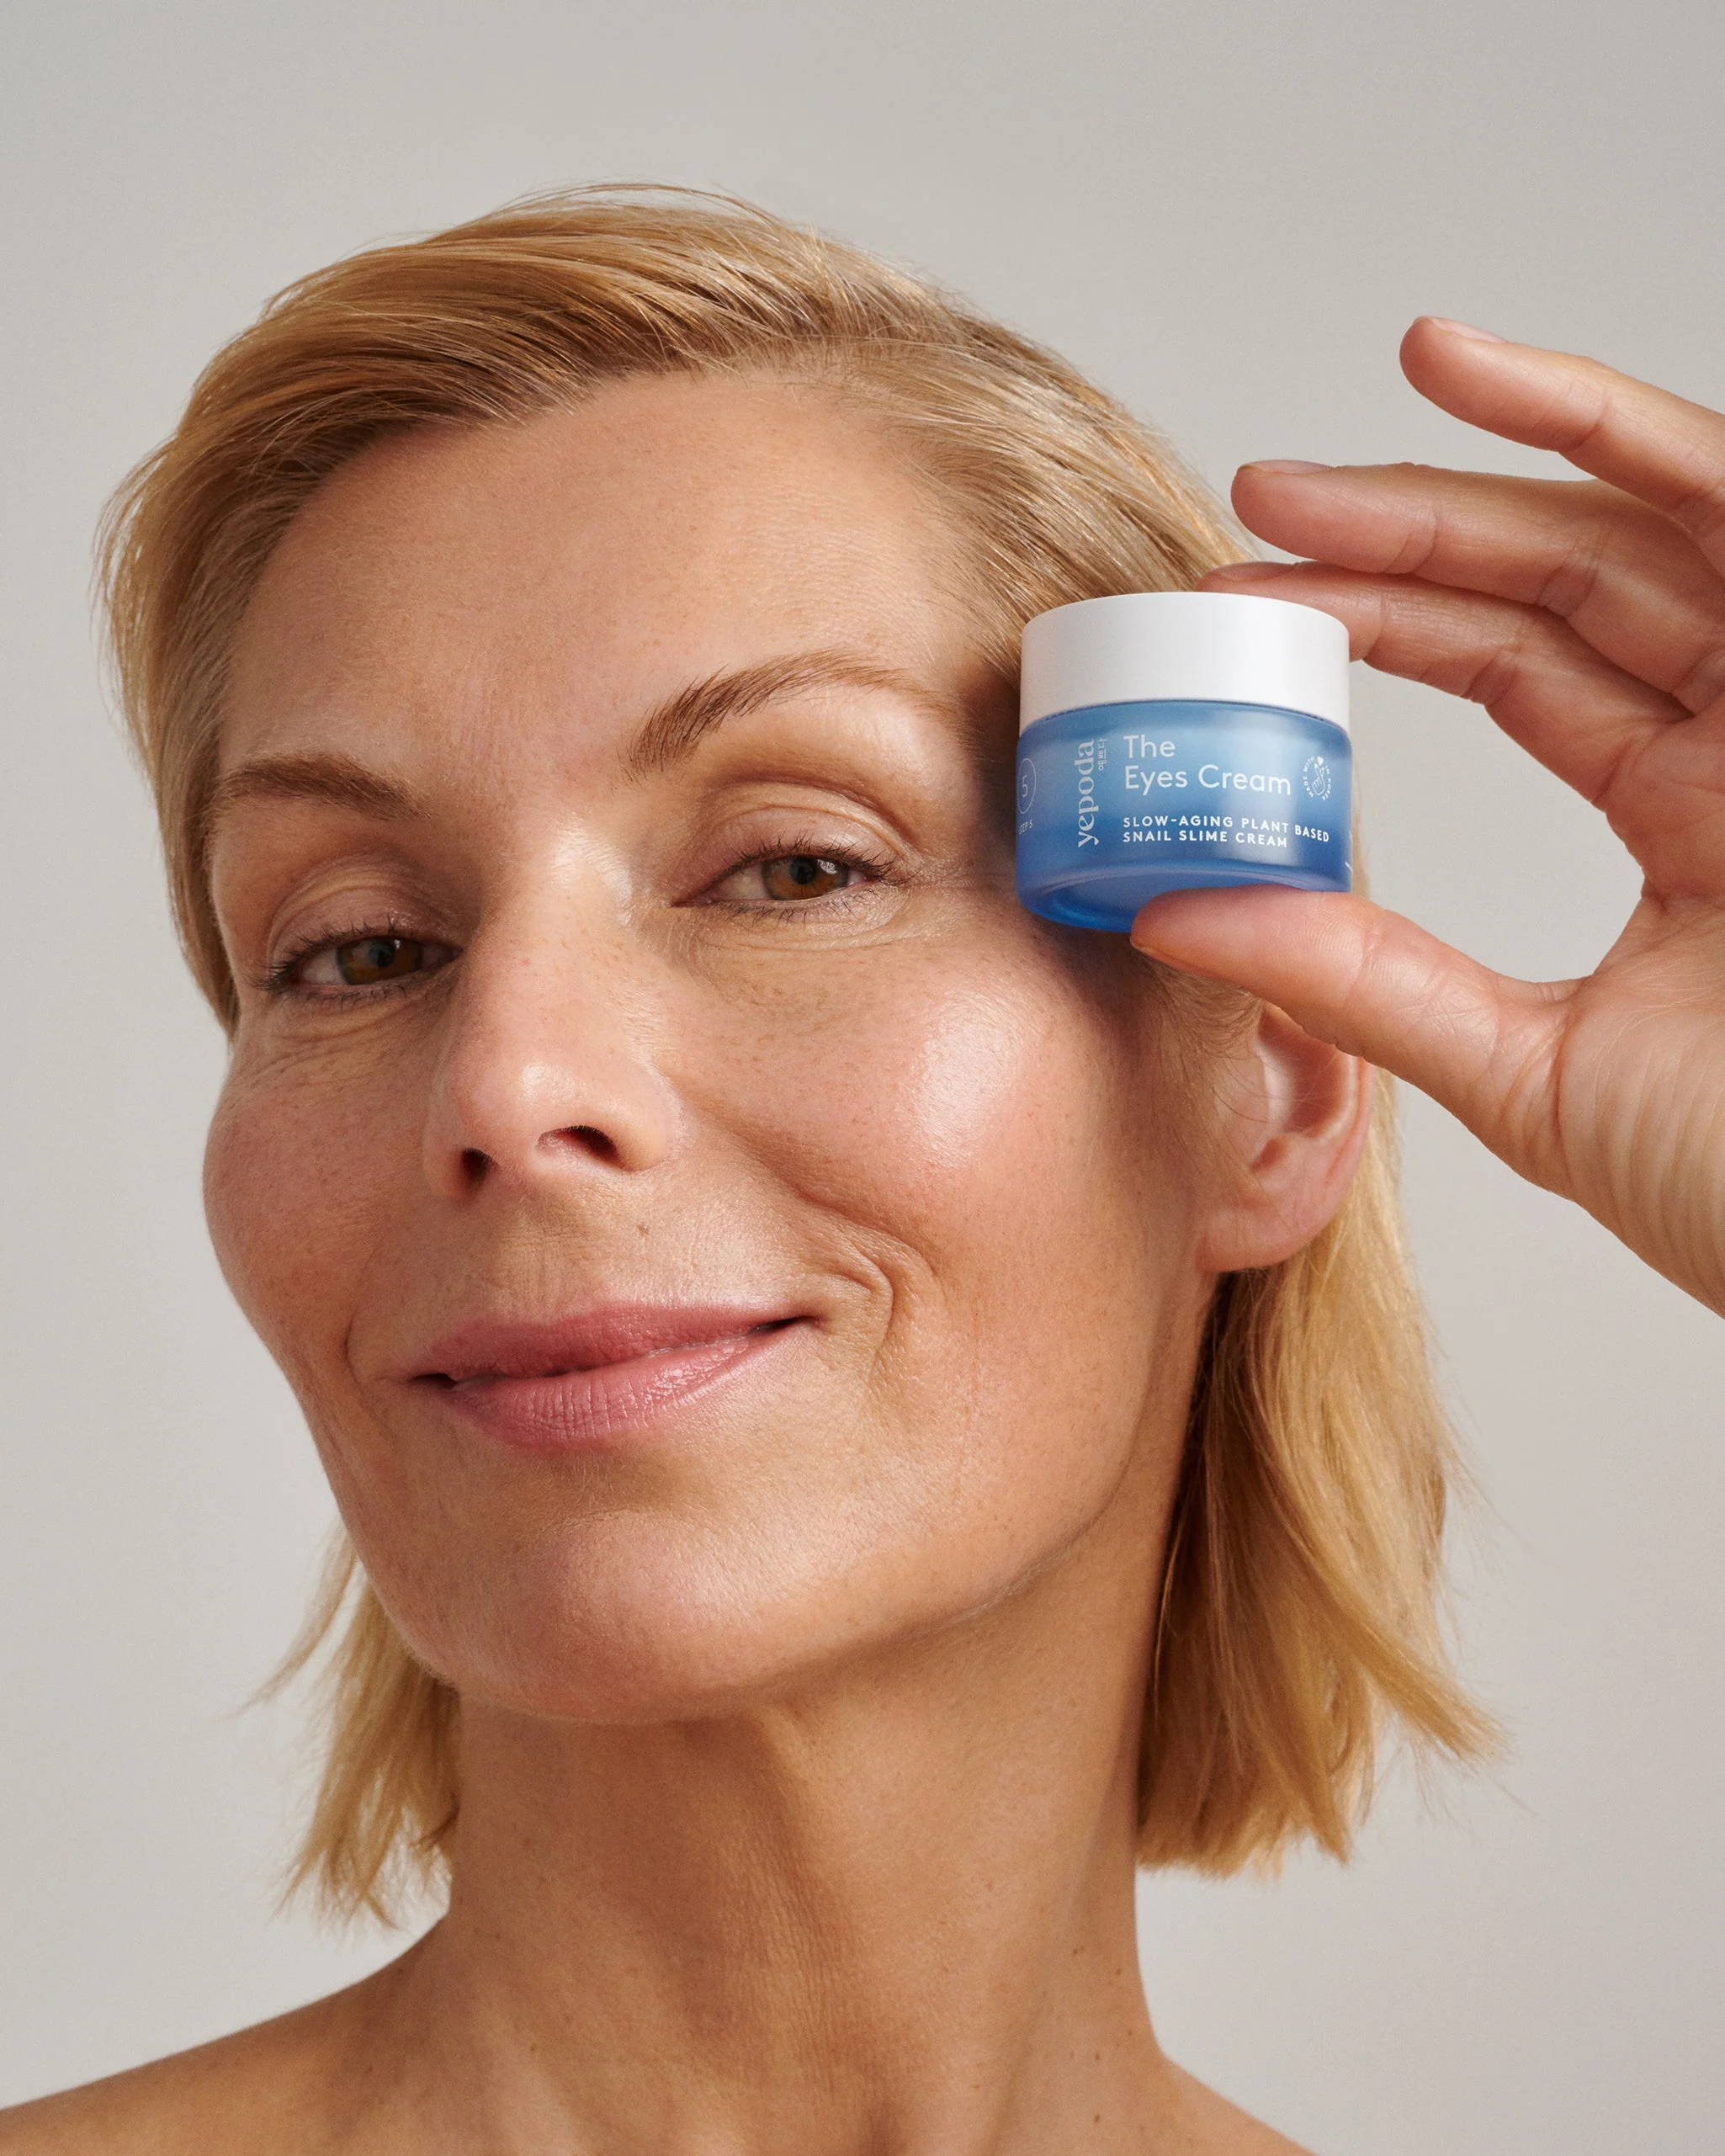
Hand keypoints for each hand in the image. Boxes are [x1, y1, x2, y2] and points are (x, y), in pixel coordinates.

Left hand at [1131, 318, 1724, 1314]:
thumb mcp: (1525, 1072)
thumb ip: (1364, 983)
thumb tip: (1174, 917)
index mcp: (1685, 816)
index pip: (1517, 667)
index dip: (1381, 618)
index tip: (1242, 598)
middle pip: (1566, 578)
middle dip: (1406, 528)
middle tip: (1254, 502)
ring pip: (1646, 519)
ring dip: (1496, 455)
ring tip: (1357, 416)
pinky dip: (1630, 436)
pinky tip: (1498, 380)